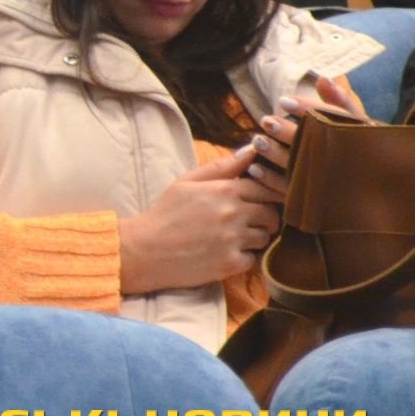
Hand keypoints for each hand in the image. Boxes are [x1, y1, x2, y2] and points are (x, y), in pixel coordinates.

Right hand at [116, 147, 281, 294]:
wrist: (146, 250)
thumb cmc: (165, 213)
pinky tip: (225, 253)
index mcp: (223, 191)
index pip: (264, 188)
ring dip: (254, 237)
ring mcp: (233, 240)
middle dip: (264, 217)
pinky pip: (252, 258)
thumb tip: (250, 151)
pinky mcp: (231, 263)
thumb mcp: (186, 182)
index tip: (259, 200)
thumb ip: (220, 167)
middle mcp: (232, 214)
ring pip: (264, 237)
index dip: (265, 194)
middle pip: (270, 214)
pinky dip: (243, 257)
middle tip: (250, 221)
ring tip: (234, 237)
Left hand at [248, 75, 369, 196]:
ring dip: (276, 155)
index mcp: (360, 136)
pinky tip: (254, 169)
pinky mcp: (319, 201)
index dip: (306, 109)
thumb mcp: (355, 122)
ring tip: (257, 141)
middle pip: (316, 145)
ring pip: (302, 169)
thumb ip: (338, 101)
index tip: (282, 101)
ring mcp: (334, 182)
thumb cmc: (357, 146)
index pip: (334, 118)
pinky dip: (272, 181)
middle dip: (288, 133)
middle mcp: (349, 159)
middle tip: (266, 121)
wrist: (372, 187)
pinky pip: (293, 193)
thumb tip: (323, 79)